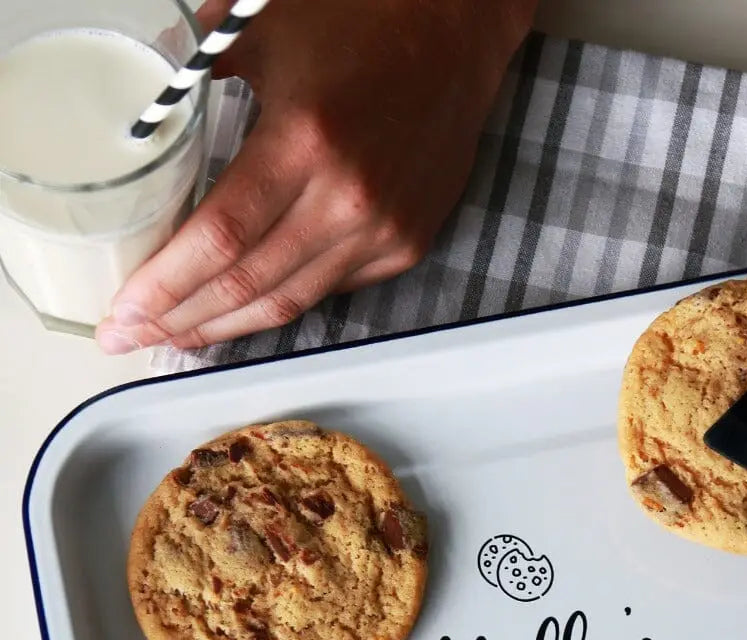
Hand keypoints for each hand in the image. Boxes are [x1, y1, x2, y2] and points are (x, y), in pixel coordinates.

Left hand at [96, 0, 535, 353]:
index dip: (166, 286)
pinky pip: (331, 287)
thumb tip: (142, 120)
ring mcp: (384, 229)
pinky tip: (245, 304)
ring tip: (180, 335)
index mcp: (305, 141)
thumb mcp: (262, 28)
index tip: (126, 313)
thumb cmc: (361, 19)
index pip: (221, 238)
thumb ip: (194, 73)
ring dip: (229, 324)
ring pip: (292, 300)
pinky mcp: (406, 243)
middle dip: (183, 319)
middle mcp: (349, 199)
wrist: (455, 34)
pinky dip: (282, 299)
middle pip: (251, 284)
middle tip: (135, 336)